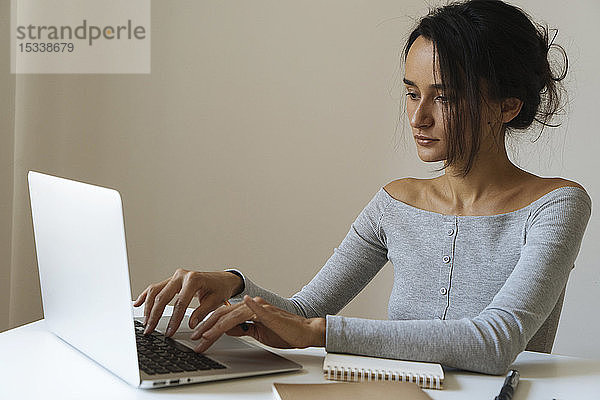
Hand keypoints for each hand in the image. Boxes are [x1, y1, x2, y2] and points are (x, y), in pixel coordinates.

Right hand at [133, 268, 242, 335]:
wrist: (223, 279)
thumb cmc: (219, 289)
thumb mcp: (215, 301)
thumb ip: (202, 312)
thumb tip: (191, 324)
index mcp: (193, 280)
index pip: (179, 303)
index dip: (173, 319)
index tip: (169, 332)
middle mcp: (182, 276)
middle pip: (162, 297)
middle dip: (155, 315)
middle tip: (150, 330)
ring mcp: (175, 277)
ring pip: (155, 291)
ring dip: (148, 307)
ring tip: (145, 322)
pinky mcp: (171, 280)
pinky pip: (155, 287)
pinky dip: (145, 295)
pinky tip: (137, 304)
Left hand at [190, 295, 325, 352]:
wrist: (305, 332)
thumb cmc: (285, 332)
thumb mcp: (258, 332)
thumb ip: (243, 328)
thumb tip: (227, 330)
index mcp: (249, 309)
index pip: (223, 315)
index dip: (208, 325)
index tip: (197, 336)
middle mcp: (252, 304)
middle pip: (223, 314)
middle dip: (206, 327)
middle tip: (194, 338)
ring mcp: (260, 307)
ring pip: (232, 316)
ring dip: (216, 327)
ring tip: (205, 336)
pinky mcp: (269, 312)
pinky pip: (256, 309)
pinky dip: (248, 307)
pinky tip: (238, 305)